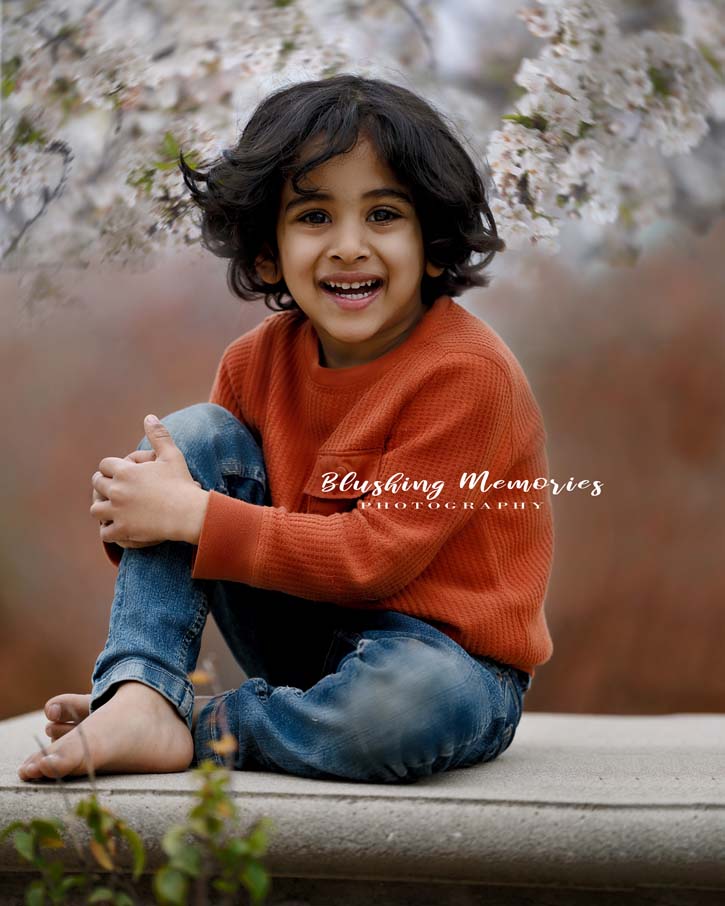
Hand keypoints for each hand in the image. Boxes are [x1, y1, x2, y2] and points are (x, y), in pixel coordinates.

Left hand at [91, 415, 206, 545]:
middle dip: (103, 486)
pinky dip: (108, 531)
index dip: (110, 468)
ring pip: (95, 509)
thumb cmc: (181, 483)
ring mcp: (118, 511)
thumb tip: (149, 417)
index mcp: (125, 471)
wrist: (188, 513)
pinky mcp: (123, 529)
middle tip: (112, 490)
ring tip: (110, 509)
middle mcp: (117, 490)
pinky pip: (105, 532)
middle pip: (97, 485)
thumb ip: (159, 435)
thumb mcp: (172, 455)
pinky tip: (116, 528)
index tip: (116, 473)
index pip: (104, 465)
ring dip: (102, 508)